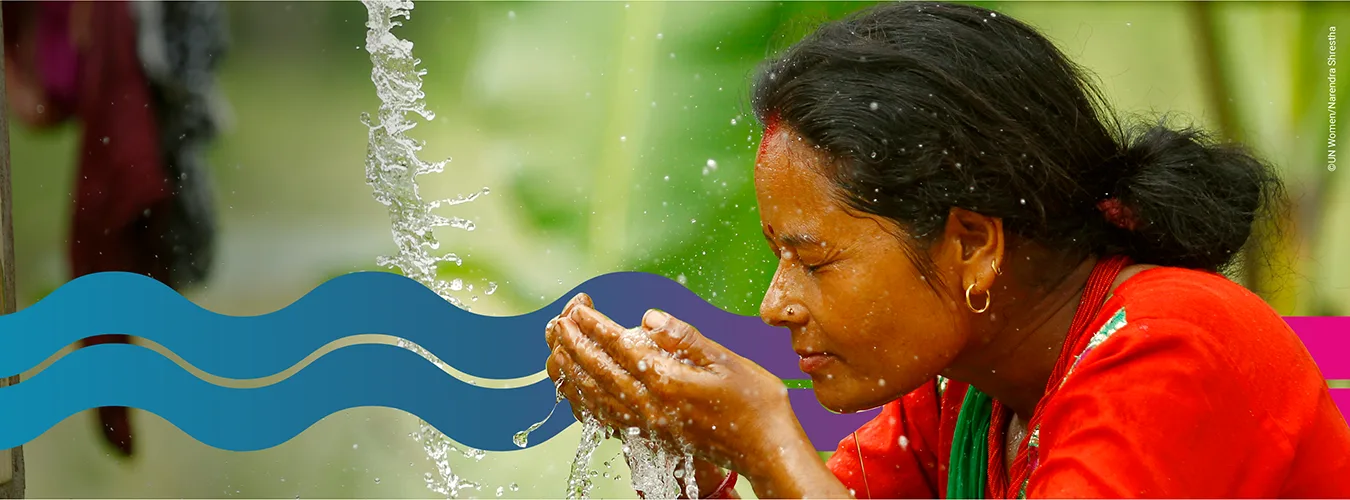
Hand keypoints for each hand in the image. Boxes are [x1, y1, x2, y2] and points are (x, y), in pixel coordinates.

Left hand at [543, 294, 804, 482]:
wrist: (766, 450)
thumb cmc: (755, 402)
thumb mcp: (726, 360)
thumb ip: (684, 338)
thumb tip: (647, 317)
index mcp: (668, 381)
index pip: (618, 347)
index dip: (594, 325)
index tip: (576, 307)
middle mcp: (651, 405)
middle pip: (597, 371)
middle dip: (573, 344)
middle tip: (555, 321)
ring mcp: (648, 424)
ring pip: (595, 396)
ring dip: (571, 370)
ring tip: (555, 349)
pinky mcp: (650, 436)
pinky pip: (605, 418)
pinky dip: (584, 400)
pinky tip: (576, 388)